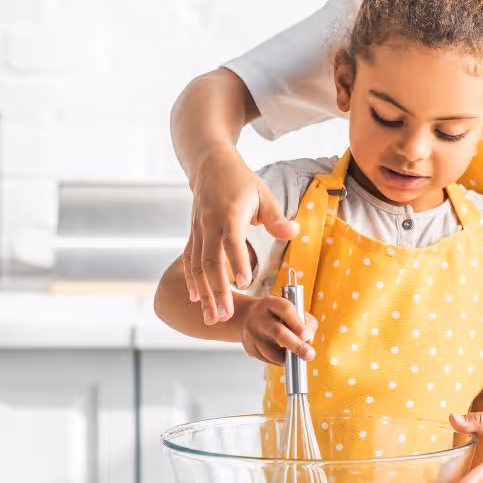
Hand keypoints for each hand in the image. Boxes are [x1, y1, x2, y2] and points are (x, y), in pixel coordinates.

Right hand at [183, 145, 298, 323]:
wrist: (209, 165)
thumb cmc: (241, 181)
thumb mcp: (263, 194)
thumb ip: (276, 217)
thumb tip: (293, 232)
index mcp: (230, 212)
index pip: (232, 240)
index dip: (237, 262)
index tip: (244, 284)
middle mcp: (210, 223)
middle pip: (210, 260)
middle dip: (217, 290)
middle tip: (225, 315)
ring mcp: (198, 229)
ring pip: (197, 266)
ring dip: (204, 293)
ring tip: (212, 317)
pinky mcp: (193, 234)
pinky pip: (189, 261)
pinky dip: (192, 281)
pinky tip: (196, 299)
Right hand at [240, 296, 317, 365]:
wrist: (249, 317)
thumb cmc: (276, 314)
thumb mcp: (290, 309)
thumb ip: (304, 321)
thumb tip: (308, 340)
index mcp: (271, 303)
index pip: (286, 310)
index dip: (298, 323)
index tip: (307, 335)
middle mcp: (260, 317)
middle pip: (278, 332)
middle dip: (296, 346)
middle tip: (309, 354)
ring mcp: (252, 334)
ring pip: (272, 353)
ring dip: (289, 357)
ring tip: (297, 356)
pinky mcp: (250, 348)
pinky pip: (269, 360)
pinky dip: (280, 360)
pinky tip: (284, 354)